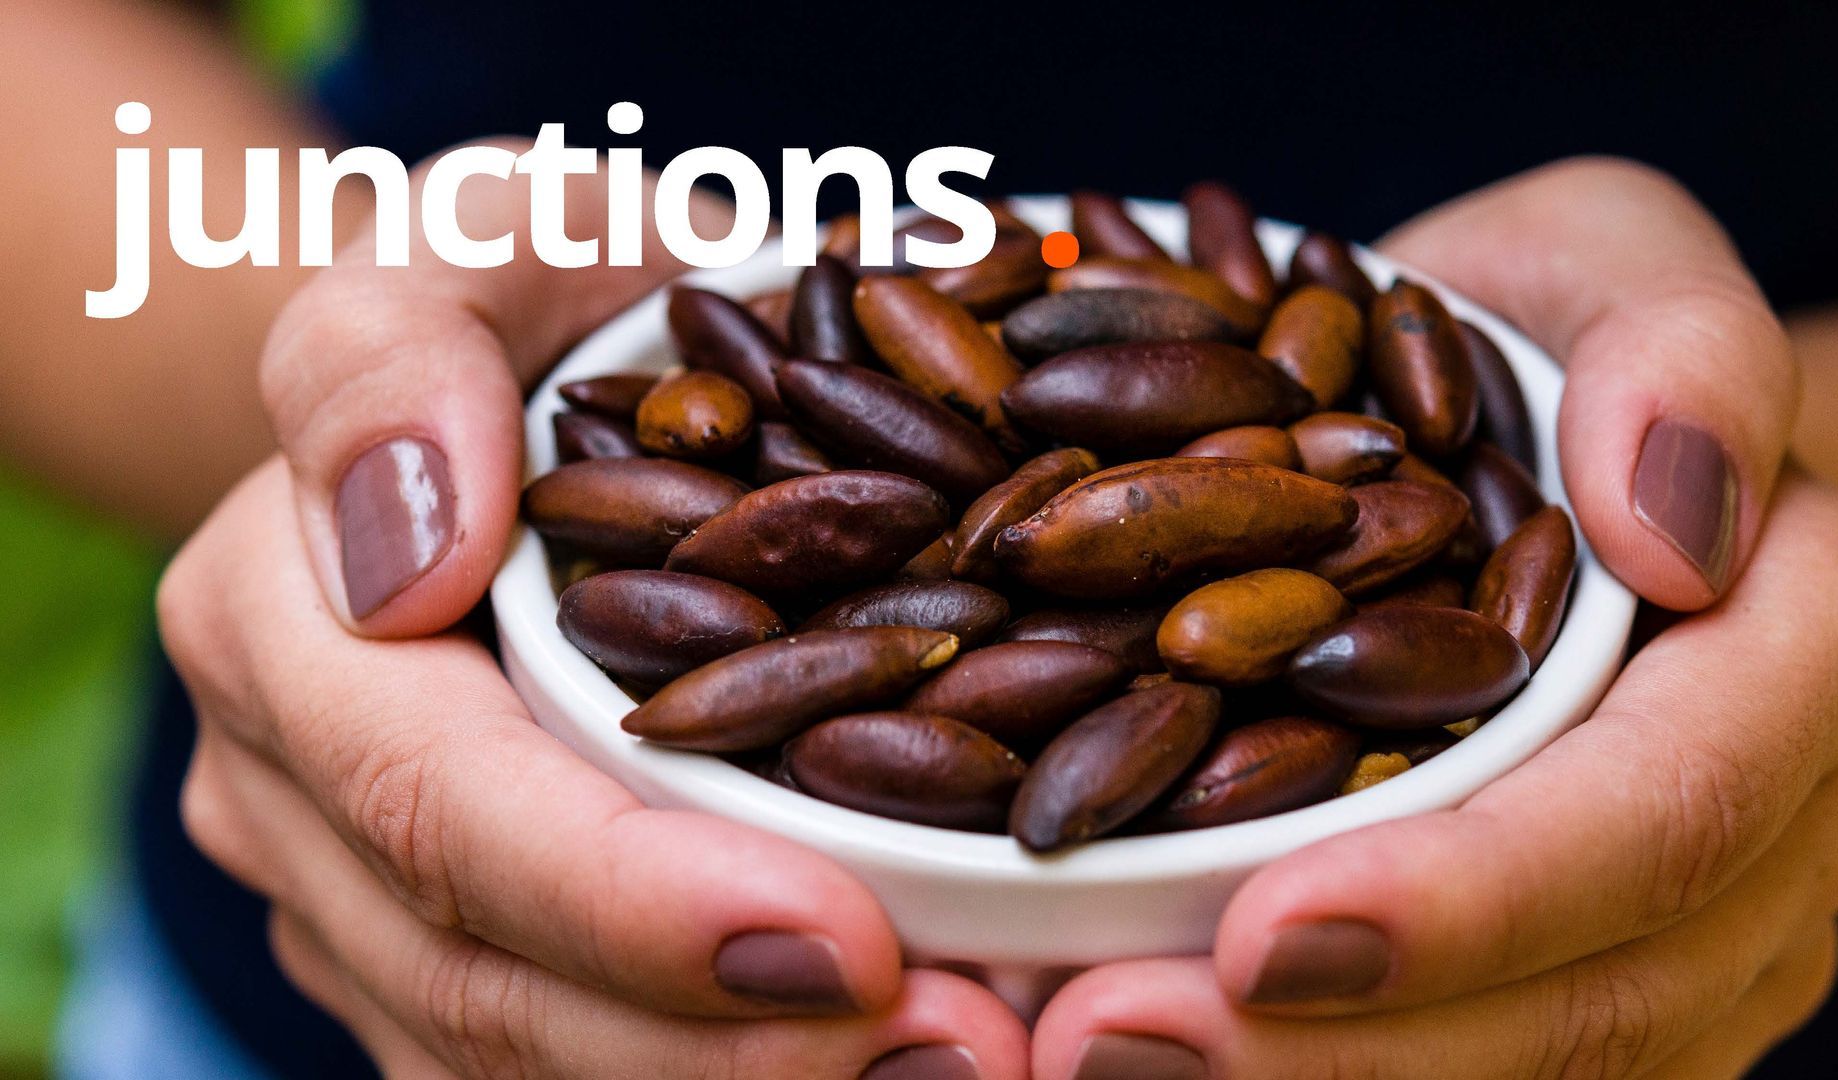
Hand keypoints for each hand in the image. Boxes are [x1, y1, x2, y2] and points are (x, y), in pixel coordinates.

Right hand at [159, 144, 1030, 1077]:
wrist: (530, 385)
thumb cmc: (533, 303)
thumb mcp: (480, 242)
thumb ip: (393, 356)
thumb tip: (405, 554)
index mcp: (281, 624)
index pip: (447, 804)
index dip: (634, 900)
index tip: (846, 939)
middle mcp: (293, 795)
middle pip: (487, 980)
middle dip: (718, 1047)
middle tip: (959, 1048)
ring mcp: (361, 898)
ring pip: (518, 1063)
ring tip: (957, 1063)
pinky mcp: (448, 954)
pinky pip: (563, 1068)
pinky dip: (712, 1077)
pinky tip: (881, 1061)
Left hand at [1026, 158, 1837, 1078]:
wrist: (1543, 445)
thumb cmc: (1552, 340)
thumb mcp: (1605, 263)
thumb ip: (1672, 342)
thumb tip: (1678, 512)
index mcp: (1810, 642)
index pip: (1674, 804)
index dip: (1480, 891)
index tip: (1262, 930)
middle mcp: (1790, 822)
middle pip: (1606, 994)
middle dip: (1356, 1053)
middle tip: (1104, 1041)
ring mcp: (1713, 929)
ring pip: (1550, 1075)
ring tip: (1099, 1062)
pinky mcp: (1606, 977)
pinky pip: (1490, 1071)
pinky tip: (1167, 1061)